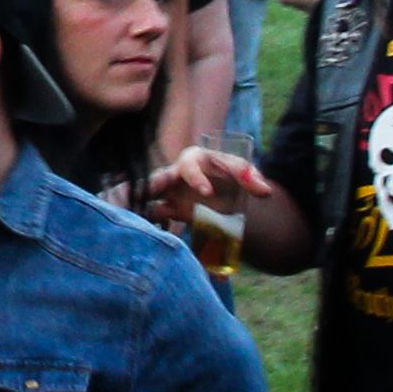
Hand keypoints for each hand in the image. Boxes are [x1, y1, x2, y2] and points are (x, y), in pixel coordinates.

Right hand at [134, 144, 272, 228]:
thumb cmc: (230, 175)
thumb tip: (265, 191)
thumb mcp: (240, 172)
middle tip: (152, 195)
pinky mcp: (168, 209)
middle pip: (160, 178)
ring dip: (139, 202)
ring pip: (148, 195)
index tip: (206, 192)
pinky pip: (152, 214)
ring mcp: (169, 192)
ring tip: (127, 211)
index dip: (196, 177)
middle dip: (154, 186)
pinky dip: (145, 220)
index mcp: (194, 160)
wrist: (228, 193)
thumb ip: (251, 177)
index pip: (191, 165)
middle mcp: (176, 174)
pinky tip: (137, 231)